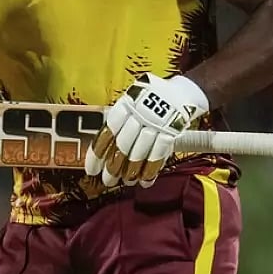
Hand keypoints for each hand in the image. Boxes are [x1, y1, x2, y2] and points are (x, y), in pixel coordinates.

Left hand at [83, 73, 209, 187]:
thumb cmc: (148, 100)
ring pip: (140, 152)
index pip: (107, 132)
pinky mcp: (172, 132)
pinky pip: (159, 155)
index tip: (91, 169)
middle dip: (113, 167)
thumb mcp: (130, 102)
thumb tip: (100, 147)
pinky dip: (151, 170)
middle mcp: (139, 114)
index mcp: (125, 105)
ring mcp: (157, 124)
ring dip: (131, 171)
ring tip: (125, 182)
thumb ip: (118, 121)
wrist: (181, 92)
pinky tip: (144, 181)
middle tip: (108, 181)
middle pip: (123, 145)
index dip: (97, 154)